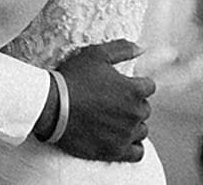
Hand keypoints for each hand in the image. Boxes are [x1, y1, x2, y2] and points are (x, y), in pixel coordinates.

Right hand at [52, 39, 153, 163]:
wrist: (52, 107)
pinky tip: (122, 139)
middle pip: (145, 109)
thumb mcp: (96, 55)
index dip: (136, 85)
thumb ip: (122, 49)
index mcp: (133, 90)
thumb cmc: (73, 78)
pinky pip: (137, 153)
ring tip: (115, 121)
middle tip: (114, 102)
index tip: (122, 86)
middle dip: (134, 105)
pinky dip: (133, 146)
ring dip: (133, 125)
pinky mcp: (115, 151)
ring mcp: (126, 134)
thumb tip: (141, 48)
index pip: (149, 87)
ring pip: (142, 130)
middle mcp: (134, 113)